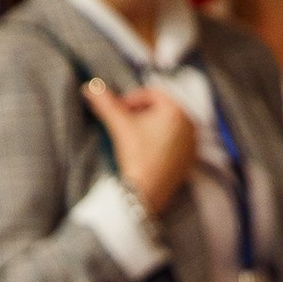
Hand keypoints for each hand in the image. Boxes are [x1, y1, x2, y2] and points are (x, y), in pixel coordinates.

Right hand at [82, 78, 200, 217]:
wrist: (144, 194)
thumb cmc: (136, 156)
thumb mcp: (119, 124)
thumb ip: (105, 102)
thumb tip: (90, 87)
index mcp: (177, 110)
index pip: (152, 94)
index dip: (131, 98)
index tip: (118, 110)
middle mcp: (190, 125)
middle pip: (162, 109)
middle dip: (141, 112)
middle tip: (124, 123)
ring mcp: (192, 144)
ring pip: (168, 126)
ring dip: (151, 126)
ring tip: (133, 137)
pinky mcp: (189, 161)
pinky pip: (175, 143)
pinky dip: (161, 142)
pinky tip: (145, 151)